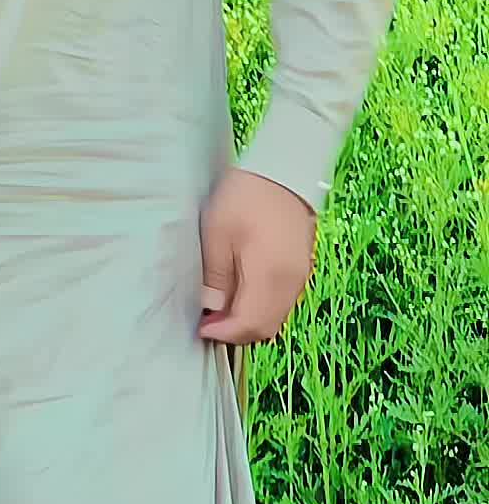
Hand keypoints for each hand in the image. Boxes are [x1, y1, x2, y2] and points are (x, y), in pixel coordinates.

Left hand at [198, 167, 316, 345]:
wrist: (282, 169)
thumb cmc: (246, 195)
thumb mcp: (217, 233)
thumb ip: (215, 277)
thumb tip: (211, 308)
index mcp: (270, 275)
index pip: (249, 324)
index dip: (223, 333)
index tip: (201, 328)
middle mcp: (291, 282)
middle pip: (265, 328)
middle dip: (235, 333)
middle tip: (208, 321)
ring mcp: (300, 275)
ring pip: (275, 318)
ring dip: (249, 321)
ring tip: (221, 308)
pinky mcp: (301, 267)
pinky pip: (282, 302)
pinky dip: (261, 307)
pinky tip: (241, 292)